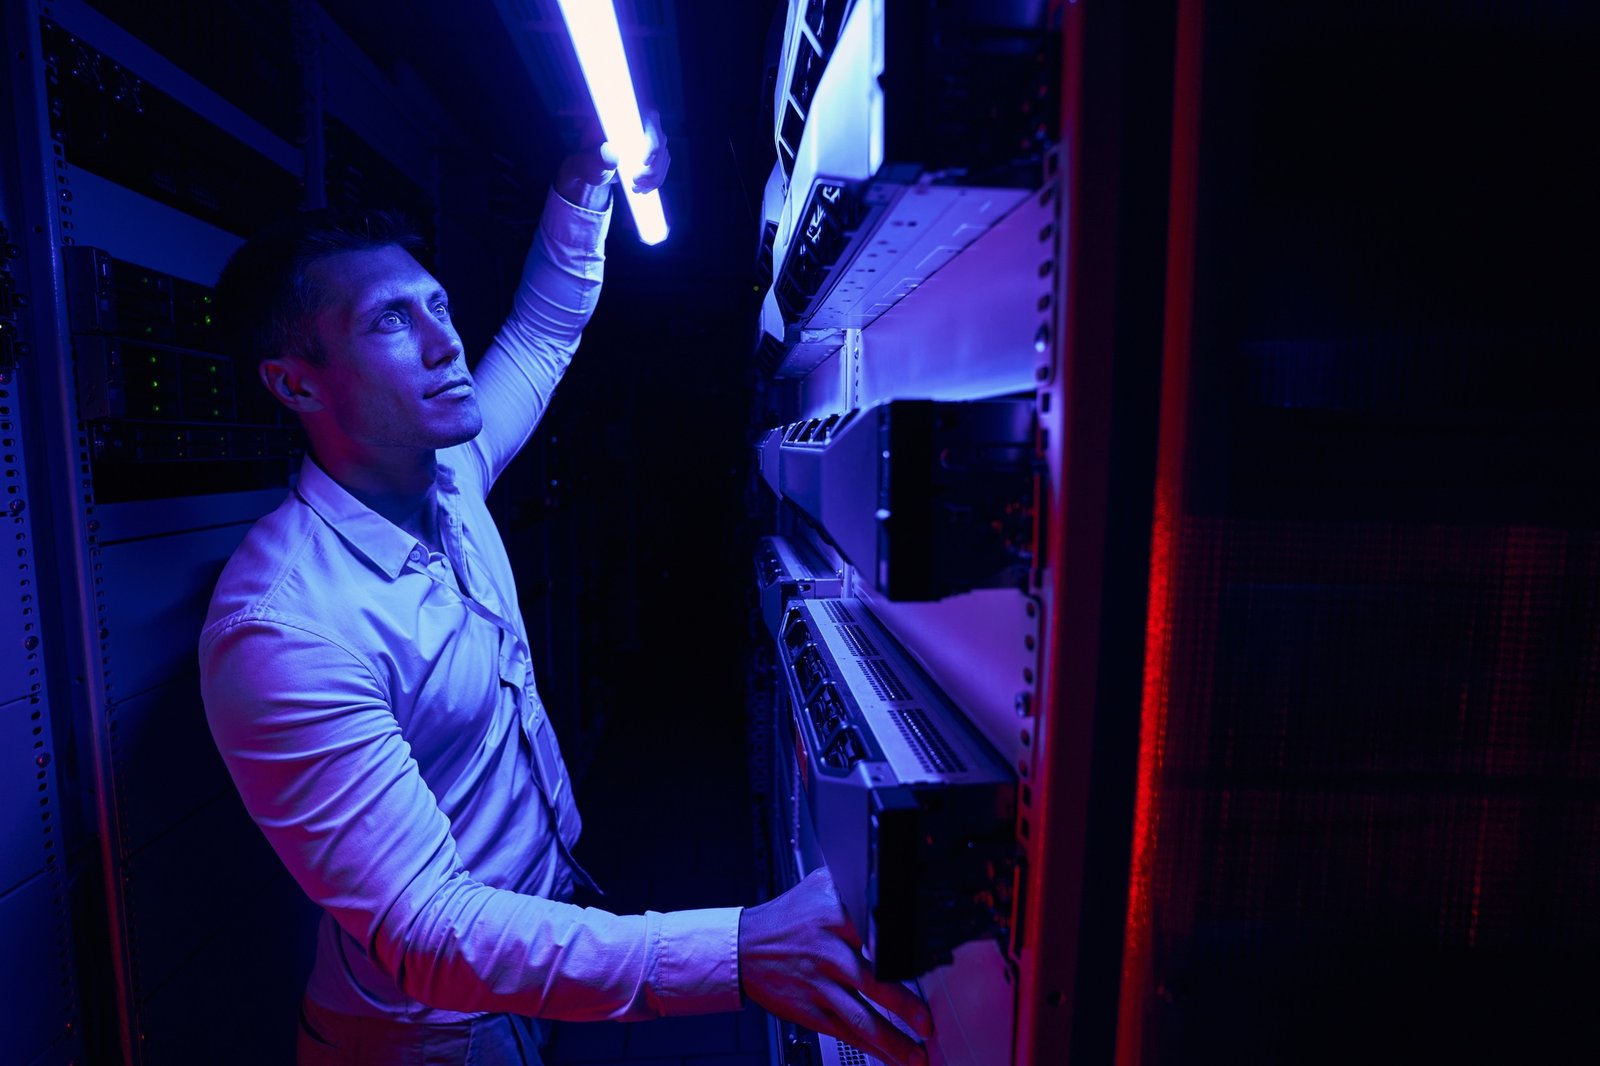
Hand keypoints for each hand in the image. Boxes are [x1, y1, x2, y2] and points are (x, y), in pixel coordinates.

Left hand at [554, 111, 670, 209]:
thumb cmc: (586, 163)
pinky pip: (663, 166)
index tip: (644, 163)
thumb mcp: (587, 162)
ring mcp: (647, 138)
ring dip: (654, 176)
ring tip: (636, 188)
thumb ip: (597, 159)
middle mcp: (638, 123)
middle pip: (660, 139)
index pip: (647, 118)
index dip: (652, 140)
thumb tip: (611, 156)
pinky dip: (655, 181)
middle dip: (652, 166)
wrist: (591, 171)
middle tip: (635, 181)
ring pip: (664, 155)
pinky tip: (642, 189)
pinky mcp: (653, 153)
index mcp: (621, 117)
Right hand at [740, 867, 933, 1065]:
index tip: (926, 963)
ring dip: (891, 1040)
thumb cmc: (789, 916)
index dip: (901, 949)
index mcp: (835, 915)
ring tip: (917, 1056)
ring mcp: (818, 985)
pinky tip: (890, 1058)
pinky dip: (870, 1049)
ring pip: (860, 1017)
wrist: (744, 946)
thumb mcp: (820, 886)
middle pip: (872, 981)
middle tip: (927, 1023)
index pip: (876, 932)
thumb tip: (894, 873)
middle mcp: (828, 952)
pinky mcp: (809, 1011)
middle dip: (903, 1006)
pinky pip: (844, 1032)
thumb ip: (855, 882)